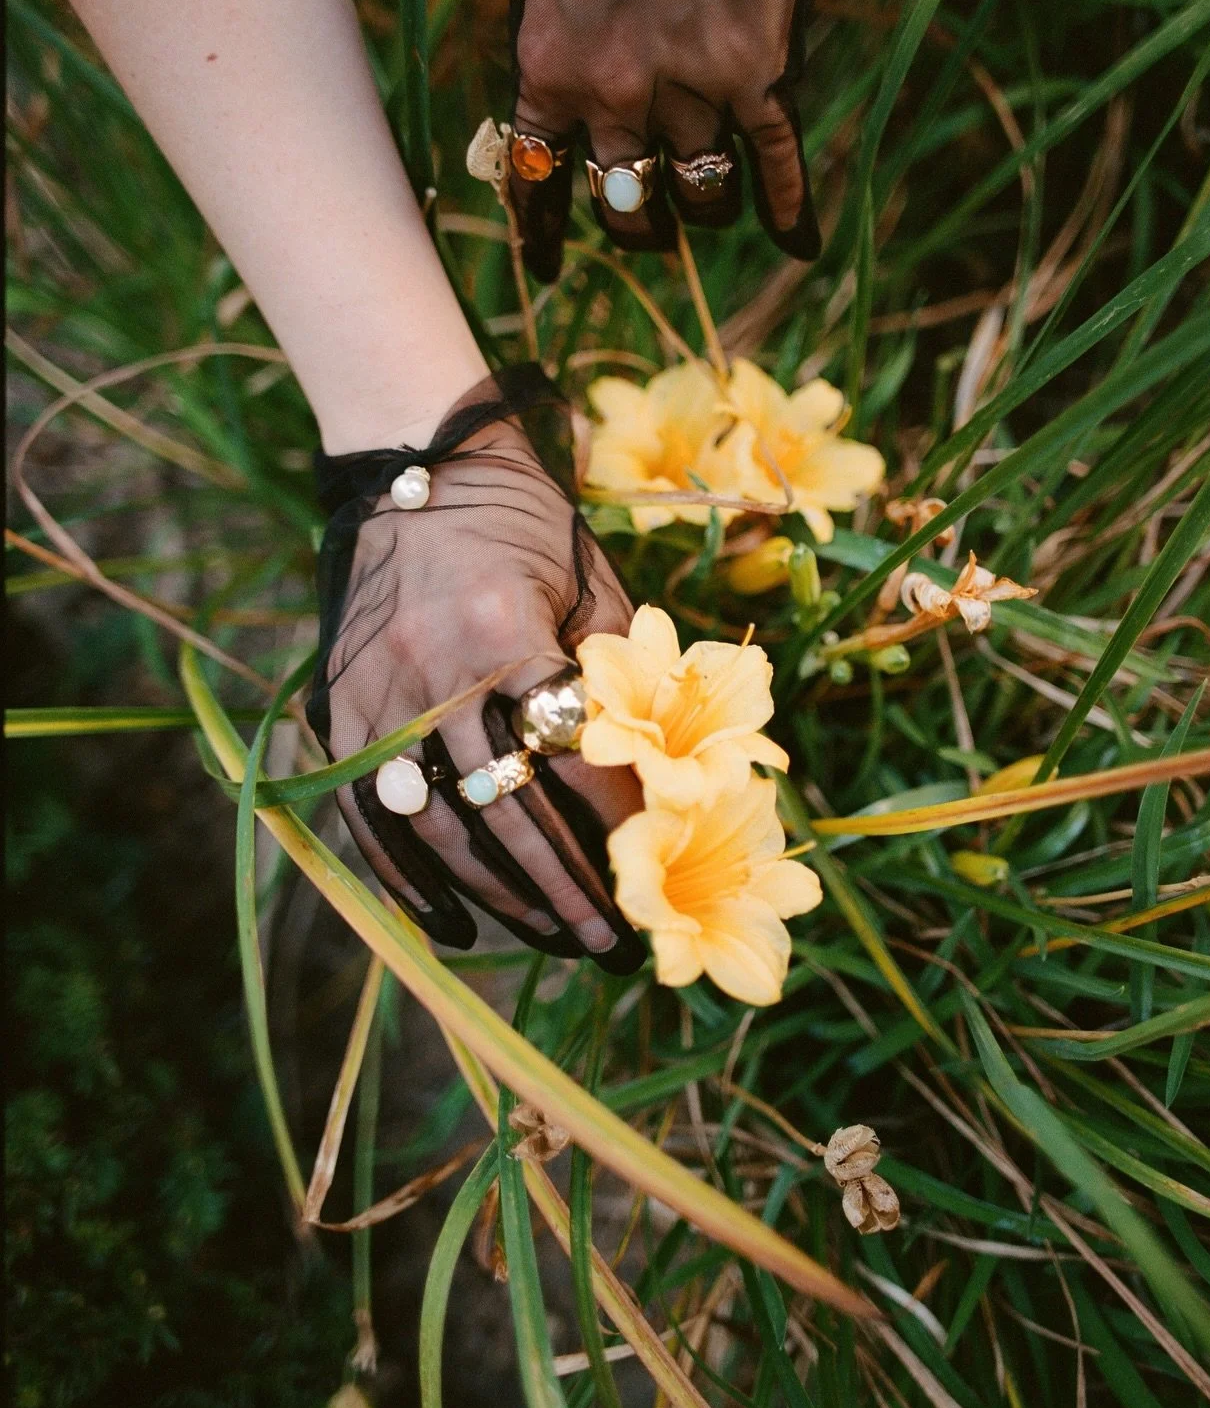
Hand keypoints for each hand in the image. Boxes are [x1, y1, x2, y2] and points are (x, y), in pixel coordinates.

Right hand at [311, 373, 647, 971]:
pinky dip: (406, 880)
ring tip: (553, 935)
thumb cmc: (526, 526)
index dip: (616, 823)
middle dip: (565, 884)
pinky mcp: (338, 709)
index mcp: (505, 630)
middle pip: (505, 807)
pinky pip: (366, 817)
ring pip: (438, 825)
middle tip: (611, 939)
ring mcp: (376, 696)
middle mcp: (432, 668)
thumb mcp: (588, 583)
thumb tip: (672, 773)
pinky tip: (452, 924)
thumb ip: (619, 673)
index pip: (570, 754)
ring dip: (499, 893)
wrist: (420, 468)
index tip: (655, 870)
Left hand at [506, 0, 821, 280]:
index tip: (551, 266)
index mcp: (547, 67)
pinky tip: (794, 240)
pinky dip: (786, 207)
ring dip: (704, 204)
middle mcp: (614, 92)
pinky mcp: (759, 67)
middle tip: (650, 224)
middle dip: (637, 221)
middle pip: (627, 200)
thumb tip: (559, 105)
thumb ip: (552, 43)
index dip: (546, 231)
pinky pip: (773, 161)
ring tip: (710, 200)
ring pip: (700, 190)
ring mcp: (691, 84)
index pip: (540, 178)